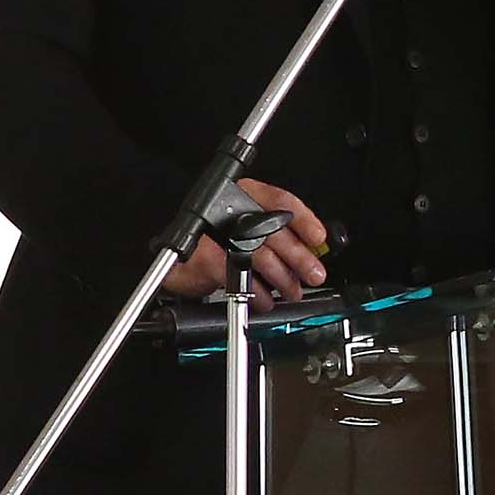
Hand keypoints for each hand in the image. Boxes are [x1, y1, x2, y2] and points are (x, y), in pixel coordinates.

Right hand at [169, 177, 326, 302]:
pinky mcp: (207, 259)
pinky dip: (258, 293)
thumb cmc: (213, 245)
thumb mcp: (247, 230)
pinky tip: (266, 300)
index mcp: (243, 195)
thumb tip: (310, 251)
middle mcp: (229, 209)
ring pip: (260, 255)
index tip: (319, 239)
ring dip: (282, 278)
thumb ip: (276, 234)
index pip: (280, 200)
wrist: (175, 261)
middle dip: (300, 256)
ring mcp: (215, 233)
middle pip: (274, 230)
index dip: (304, 220)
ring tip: (292, 291)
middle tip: (314, 274)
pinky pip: (241, 277)